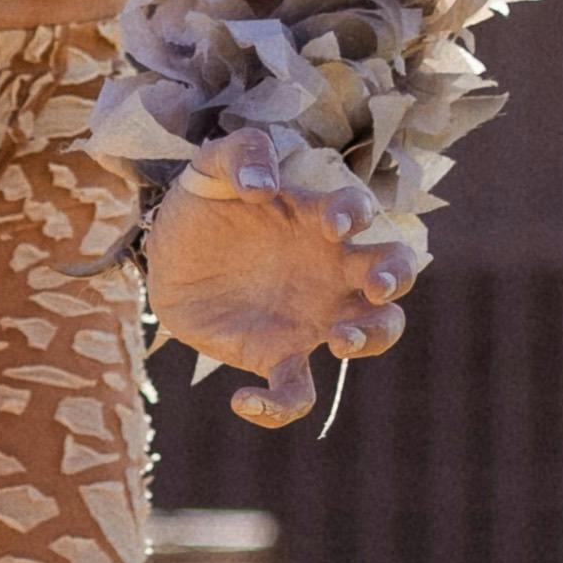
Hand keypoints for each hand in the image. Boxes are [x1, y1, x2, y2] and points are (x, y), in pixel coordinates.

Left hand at [145, 168, 400, 418]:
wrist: (166, 255)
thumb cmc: (204, 205)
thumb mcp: (209, 168)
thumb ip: (239, 155)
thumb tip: (263, 185)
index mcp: (317, 220)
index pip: (359, 213)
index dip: (357, 216)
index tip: (334, 225)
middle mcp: (330, 270)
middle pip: (394, 274)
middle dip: (396, 278)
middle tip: (378, 287)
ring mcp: (312, 315)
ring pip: (372, 334)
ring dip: (372, 339)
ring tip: (341, 341)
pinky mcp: (277, 355)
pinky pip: (296, 392)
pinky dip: (279, 408)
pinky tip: (242, 399)